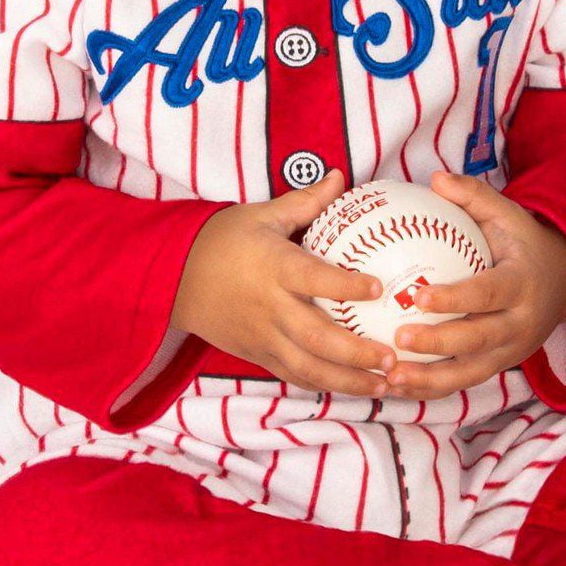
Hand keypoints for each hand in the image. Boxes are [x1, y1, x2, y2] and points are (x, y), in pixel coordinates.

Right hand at [170, 167, 398, 395]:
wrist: (173, 277)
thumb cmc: (223, 241)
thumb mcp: (263, 215)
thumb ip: (306, 202)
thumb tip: (341, 176)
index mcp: (274, 267)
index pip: (314, 279)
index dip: (346, 286)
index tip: (379, 287)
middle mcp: (270, 306)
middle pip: (316, 336)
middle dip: (356, 352)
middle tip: (393, 356)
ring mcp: (262, 336)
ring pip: (307, 366)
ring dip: (347, 379)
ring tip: (383, 385)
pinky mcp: (256, 354)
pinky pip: (292, 375)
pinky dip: (322, 385)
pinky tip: (352, 389)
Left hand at [383, 170, 565, 400]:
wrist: (562, 285)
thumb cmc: (521, 245)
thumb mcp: (507, 215)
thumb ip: (473, 196)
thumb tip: (435, 179)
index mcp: (522, 284)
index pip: (488, 293)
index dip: (456, 298)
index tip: (419, 295)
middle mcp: (520, 324)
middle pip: (479, 339)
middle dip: (439, 343)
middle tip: (398, 338)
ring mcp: (510, 352)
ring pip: (469, 372)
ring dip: (429, 379)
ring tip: (391, 376)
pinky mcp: (497, 368)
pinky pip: (462, 383)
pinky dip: (430, 388)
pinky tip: (394, 386)